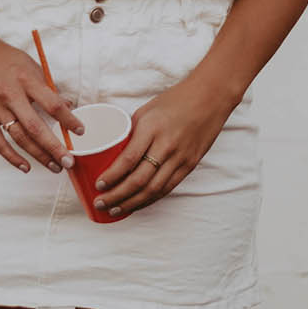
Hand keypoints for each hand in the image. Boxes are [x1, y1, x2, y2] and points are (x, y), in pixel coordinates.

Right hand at [0, 29, 84, 174]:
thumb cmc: (0, 55)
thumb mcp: (27, 63)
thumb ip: (45, 85)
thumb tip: (66, 103)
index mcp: (26, 79)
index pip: (52, 103)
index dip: (68, 119)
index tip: (80, 131)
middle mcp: (11, 95)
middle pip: (36, 127)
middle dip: (55, 147)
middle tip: (68, 161)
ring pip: (19, 138)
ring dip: (38, 155)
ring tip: (54, 166)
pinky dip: (12, 157)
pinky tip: (25, 166)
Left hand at [90, 76, 236, 216]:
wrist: (209, 98)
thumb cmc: (174, 101)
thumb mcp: (146, 111)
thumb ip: (133, 133)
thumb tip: (114, 152)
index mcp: (151, 129)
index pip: (128, 159)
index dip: (112, 176)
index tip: (98, 185)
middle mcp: (166, 146)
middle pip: (139, 180)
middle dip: (117, 195)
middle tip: (100, 202)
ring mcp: (180, 158)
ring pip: (153, 189)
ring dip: (132, 202)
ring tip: (115, 209)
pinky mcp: (189, 165)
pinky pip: (167, 188)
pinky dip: (151, 199)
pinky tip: (138, 204)